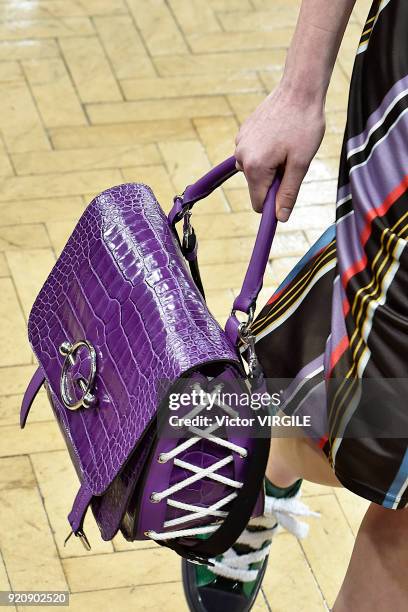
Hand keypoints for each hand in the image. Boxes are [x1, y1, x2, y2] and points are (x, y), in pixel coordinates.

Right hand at [234, 85, 325, 220]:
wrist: (298, 89)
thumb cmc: (304, 125)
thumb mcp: (301, 164)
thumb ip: (288, 193)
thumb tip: (280, 217)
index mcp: (255, 167)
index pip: (258, 203)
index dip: (273, 204)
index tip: (288, 194)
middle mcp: (241, 157)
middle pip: (257, 187)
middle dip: (274, 181)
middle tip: (292, 161)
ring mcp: (240, 143)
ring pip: (255, 171)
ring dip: (270, 167)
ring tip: (286, 147)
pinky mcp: (243, 133)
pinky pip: (252, 155)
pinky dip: (265, 153)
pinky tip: (279, 137)